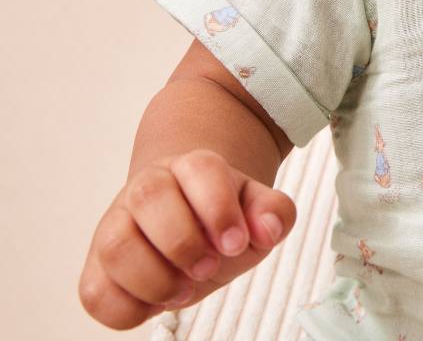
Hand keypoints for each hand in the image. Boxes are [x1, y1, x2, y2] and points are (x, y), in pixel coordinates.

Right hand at [78, 149, 296, 329]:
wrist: (185, 225)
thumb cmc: (222, 219)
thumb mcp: (256, 210)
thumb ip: (274, 213)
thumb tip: (268, 229)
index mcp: (192, 166)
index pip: (200, 168)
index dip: (218, 208)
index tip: (237, 243)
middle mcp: (148, 188)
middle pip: (149, 195)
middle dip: (183, 241)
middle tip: (208, 268)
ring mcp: (116, 225)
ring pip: (116, 244)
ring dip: (154, 278)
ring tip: (183, 290)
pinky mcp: (96, 267)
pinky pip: (94, 291)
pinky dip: (126, 309)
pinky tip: (156, 305)